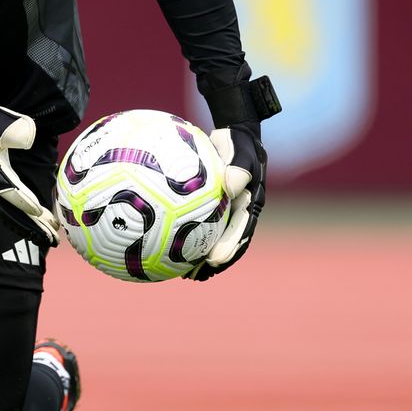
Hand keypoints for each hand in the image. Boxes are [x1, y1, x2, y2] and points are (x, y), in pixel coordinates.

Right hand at [0, 98, 59, 247]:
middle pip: (7, 208)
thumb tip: (28, 140)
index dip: (21, 201)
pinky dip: (19, 218)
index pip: (5, 187)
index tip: (38, 211)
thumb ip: (13, 129)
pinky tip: (36, 224)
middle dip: (29, 225)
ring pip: (6, 211)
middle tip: (51, 238)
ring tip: (48, 238)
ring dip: (27, 226)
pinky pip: (4, 206)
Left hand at [190, 122, 265, 280]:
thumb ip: (239, 166)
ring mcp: (225, 212)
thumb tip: (230, 187)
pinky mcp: (211, 207)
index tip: (214, 260)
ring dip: (196, 255)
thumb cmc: (238, 142)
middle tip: (194, 276)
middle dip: (212, 263)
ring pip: (211, 238)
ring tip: (178, 271)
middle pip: (226, 244)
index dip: (229, 249)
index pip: (242, 233)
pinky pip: (195, 222)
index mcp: (249, 206)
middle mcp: (238, 213)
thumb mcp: (242, 150)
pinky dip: (182, 234)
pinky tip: (162, 241)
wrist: (234, 134)